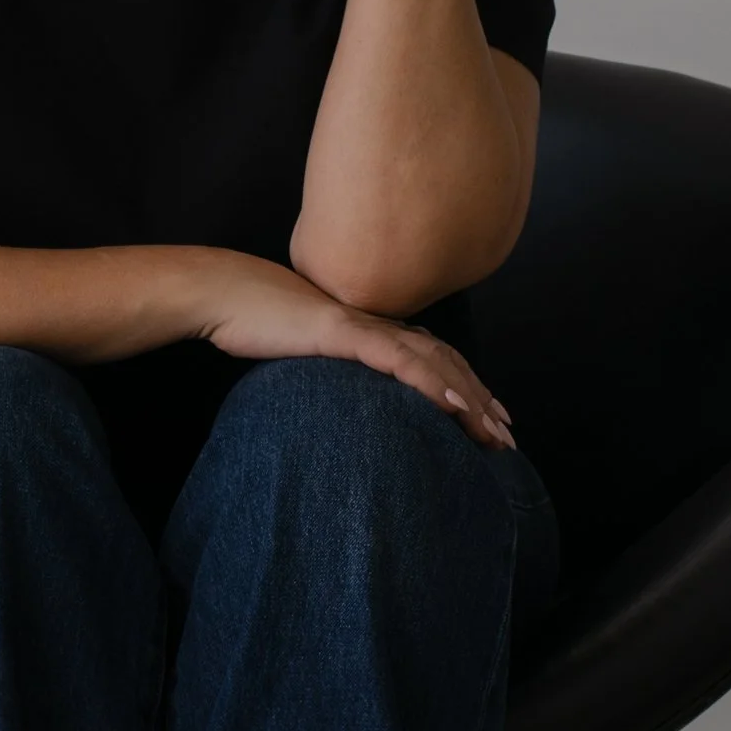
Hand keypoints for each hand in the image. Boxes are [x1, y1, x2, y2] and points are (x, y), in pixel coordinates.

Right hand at [185, 254, 516, 448]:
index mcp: (370, 330)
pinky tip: (454, 407)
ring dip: (468, 399)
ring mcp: (364, 326)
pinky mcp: (345, 333)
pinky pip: (399, 362)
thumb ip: (329, 370)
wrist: (224, 293)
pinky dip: (432, 384)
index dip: (464, 388)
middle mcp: (378, 325)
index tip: (487, 420)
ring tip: (492, 432)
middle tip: (506, 437)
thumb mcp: (301, 353)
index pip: (431, 360)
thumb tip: (340, 398)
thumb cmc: (256, 322)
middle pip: (445, 362)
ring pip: (433, 364)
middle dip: (480, 401)